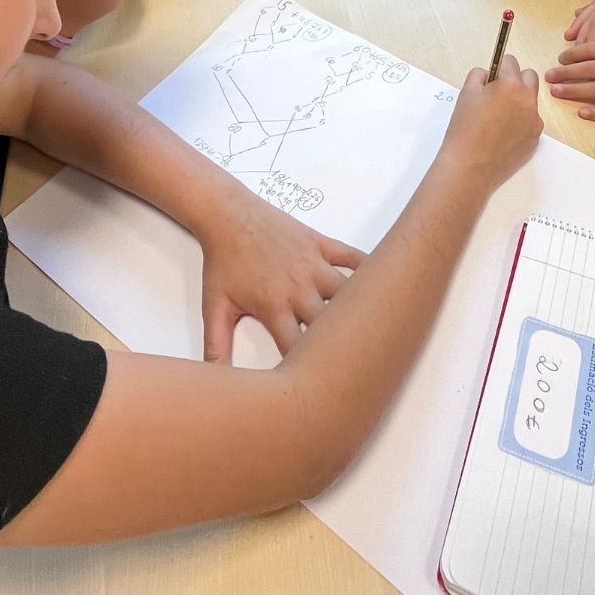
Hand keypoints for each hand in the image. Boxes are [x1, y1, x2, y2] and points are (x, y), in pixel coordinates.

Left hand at [198, 190, 367, 361]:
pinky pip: (353, 257)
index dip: (308, 368)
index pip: (299, 347)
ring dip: (358, 308)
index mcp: (274, 306)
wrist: (228, 215)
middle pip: (331, 324)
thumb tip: (214, 377)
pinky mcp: (321, 244)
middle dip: (340, 343)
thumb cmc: (224, 260)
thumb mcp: (215, 306)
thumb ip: (215, 345)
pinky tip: (380, 284)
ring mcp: (314, 264)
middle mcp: (299, 287)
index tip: (316, 379)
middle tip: (354, 359)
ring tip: (374, 326)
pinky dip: (368, 270)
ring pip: (348, 291)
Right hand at [436, 55, 542, 189]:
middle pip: (530, 77)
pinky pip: (531, 121)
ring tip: (497, 116)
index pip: (511, 62)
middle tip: (497, 92)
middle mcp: (528, 100)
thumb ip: (479, 75)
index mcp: (511, 85)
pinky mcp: (535, 138)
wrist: (470, 165)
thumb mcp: (466, 93)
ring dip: (519, 101)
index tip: (493, 74)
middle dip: (516, 79)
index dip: (499, 67)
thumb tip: (489, 75)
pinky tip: (502, 133)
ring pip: (530, 101)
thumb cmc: (465, 129)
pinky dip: (520, 122)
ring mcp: (534, 121)